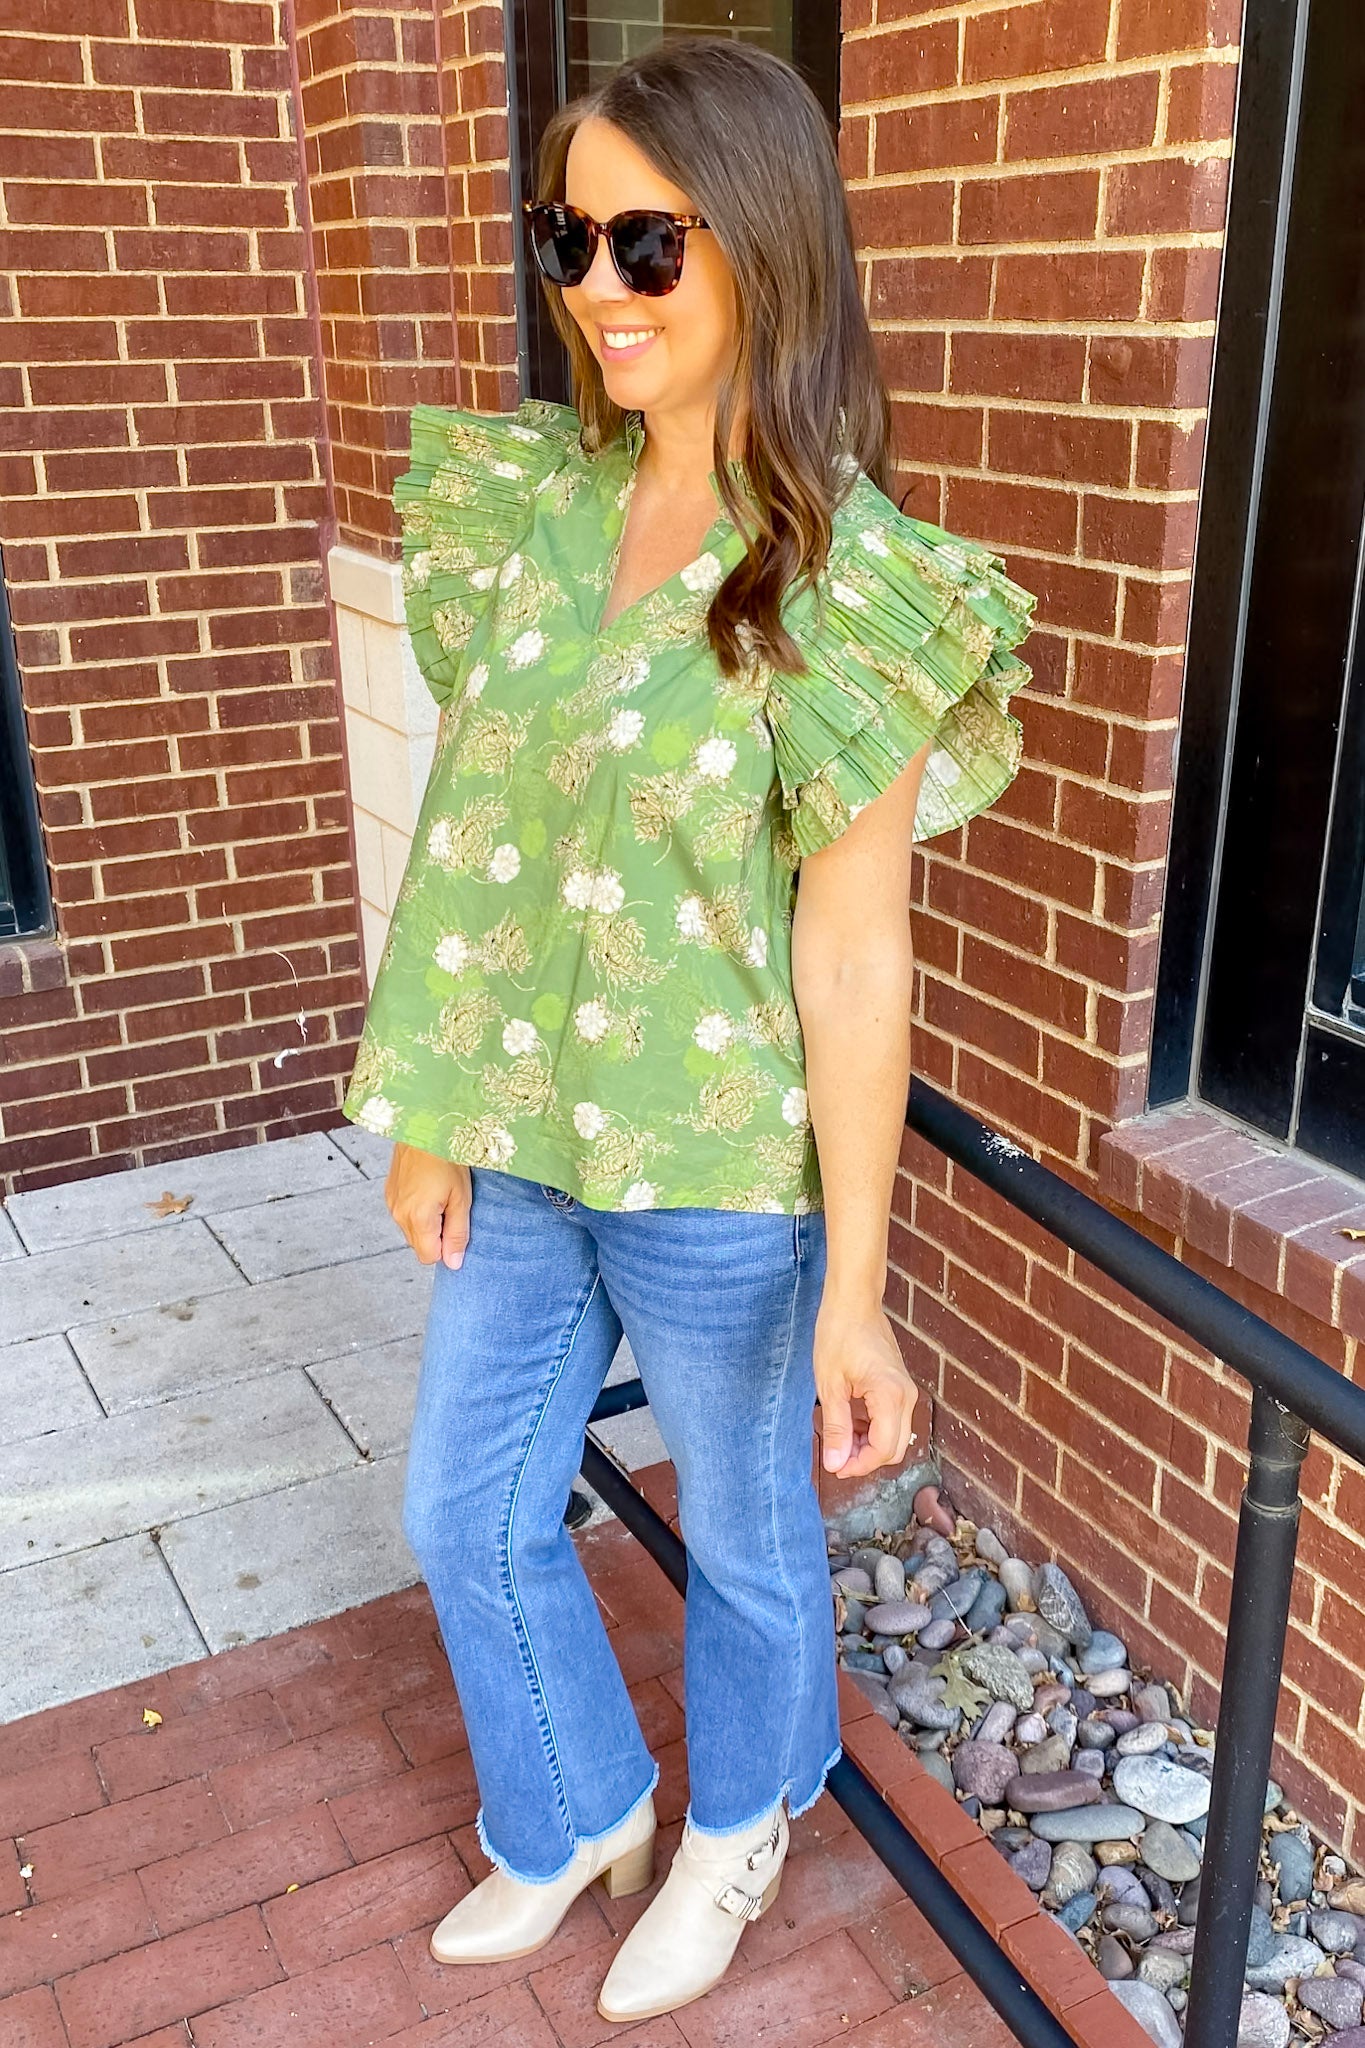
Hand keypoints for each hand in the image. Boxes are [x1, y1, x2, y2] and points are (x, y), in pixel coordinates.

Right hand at [385, 1143, 471, 1268]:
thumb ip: (457, 1234)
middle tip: (450, 1206)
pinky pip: (404, 1215)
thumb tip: (454, 1263)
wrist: (425, 1125)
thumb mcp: (461, 1198)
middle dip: (437, 1235)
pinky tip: (428, 1189)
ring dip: (427, 1222)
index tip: (456, 1227)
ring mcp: (391, 1203)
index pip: (429, 1257)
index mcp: (417, 1218)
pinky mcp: (389, 1193)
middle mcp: (399, 1214)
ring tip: (439, 1194)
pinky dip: (417, 1210)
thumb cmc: (446, 1158)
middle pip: (419, 1245)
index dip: (446, 1248)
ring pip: (412, 1230)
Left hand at [814, 1299, 920, 1477]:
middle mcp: (906, 1396)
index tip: (835, 1466)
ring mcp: (906, 1391)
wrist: (853, 1302)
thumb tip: (836, 1463)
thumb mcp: (830, 1385)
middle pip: (894, 1449)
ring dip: (868, 1445)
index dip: (859, 1465)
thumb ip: (836, 1427)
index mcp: (890, 1396)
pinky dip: (873, 1429)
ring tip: (839, 1436)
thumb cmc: (839, 1335)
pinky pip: (893, 1420)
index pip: (883, 1450)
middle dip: (865, 1459)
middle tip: (836, 1455)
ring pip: (894, 1437)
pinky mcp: (900, 1387)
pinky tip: (850, 1421)